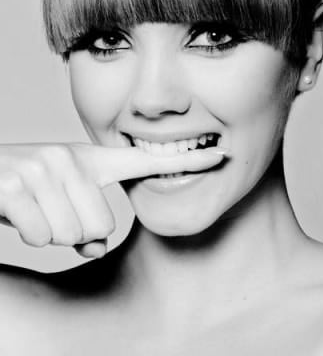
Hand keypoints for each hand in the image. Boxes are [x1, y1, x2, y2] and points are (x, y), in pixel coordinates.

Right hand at [0, 143, 224, 259]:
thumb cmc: (24, 190)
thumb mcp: (61, 199)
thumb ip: (88, 221)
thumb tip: (97, 249)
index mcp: (89, 160)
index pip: (145, 161)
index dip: (185, 161)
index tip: (220, 156)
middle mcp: (70, 158)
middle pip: (100, 227)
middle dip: (74, 233)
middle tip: (49, 210)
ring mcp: (43, 168)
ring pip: (71, 235)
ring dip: (49, 233)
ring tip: (33, 208)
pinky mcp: (16, 186)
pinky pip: (41, 236)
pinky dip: (28, 233)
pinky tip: (15, 211)